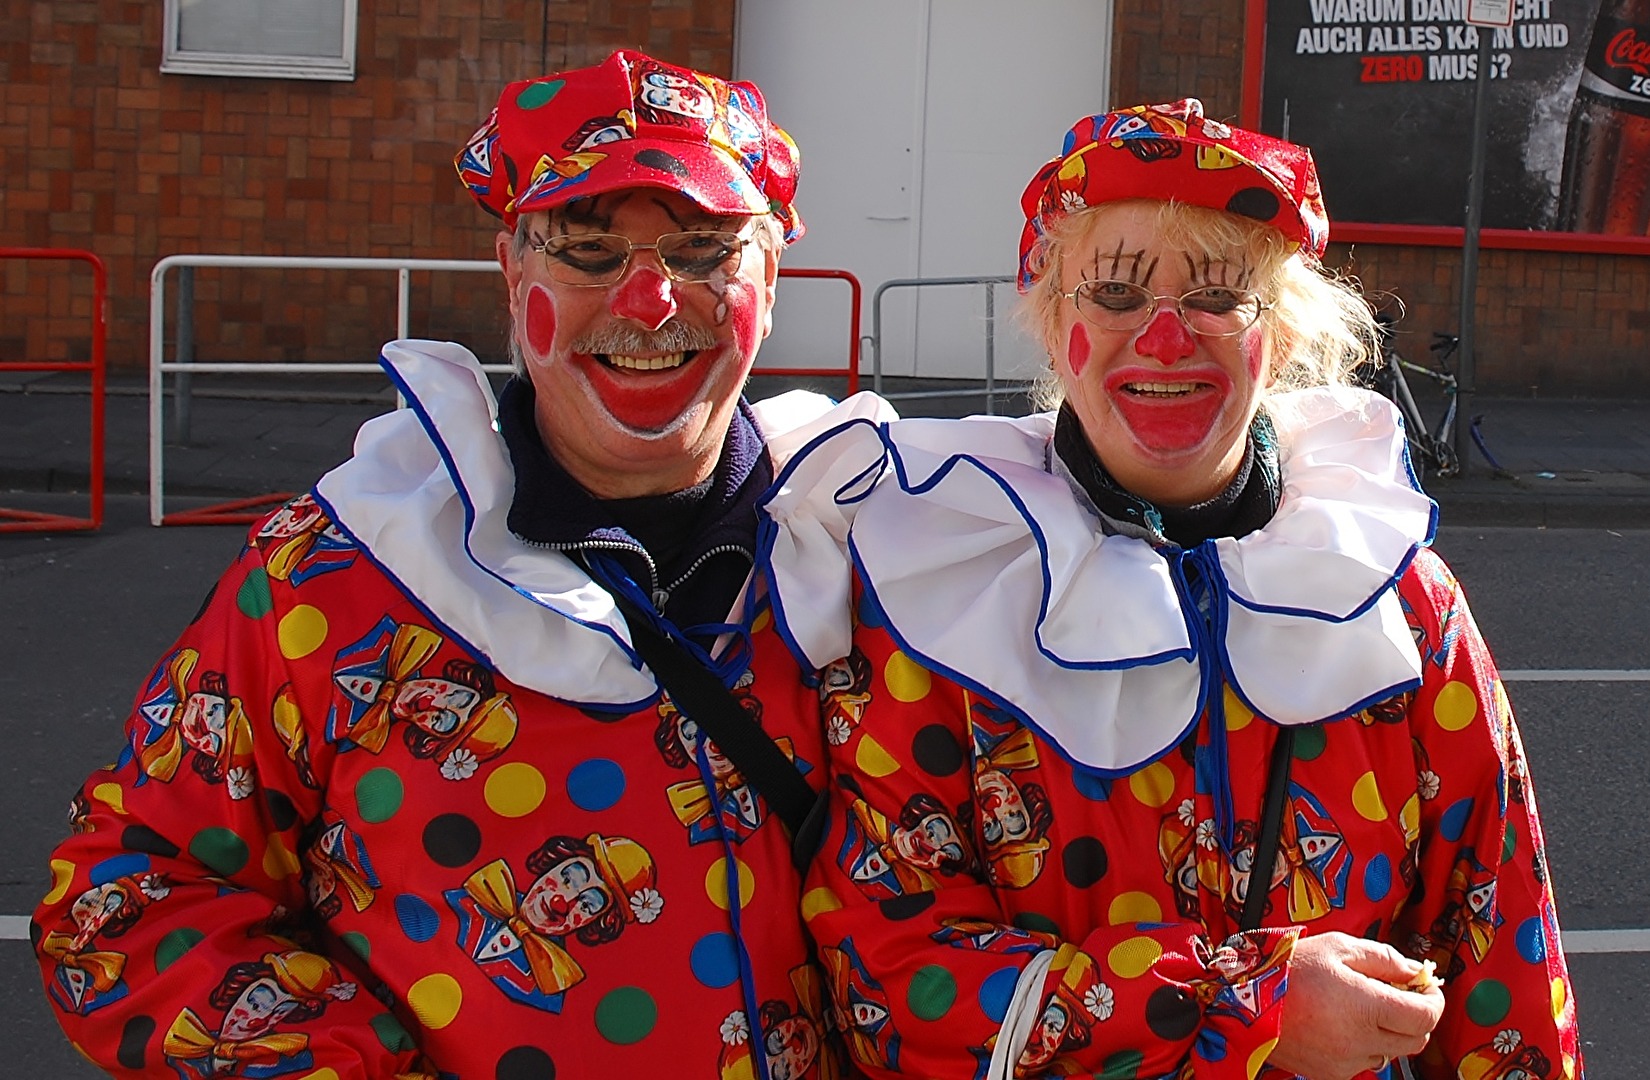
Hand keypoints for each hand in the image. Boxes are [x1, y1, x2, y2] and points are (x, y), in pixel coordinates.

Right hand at [1267, 932, 1444, 1079]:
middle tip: (1399, 995)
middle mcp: (1361, 1040)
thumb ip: (1384, 959)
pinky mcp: (1332, 1073)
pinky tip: (1342, 1024)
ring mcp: (1346, 1062)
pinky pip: (1364, 1062)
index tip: (1427, 987)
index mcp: (1366, 1006)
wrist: (1244, 1001)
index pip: (1425, 1016)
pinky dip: (1364, 1045)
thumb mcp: (1338, 946)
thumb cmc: (1289, 968)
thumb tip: (1417, 972)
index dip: (1434, 1000)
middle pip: (1415, 1040)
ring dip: (1388, 1032)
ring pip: (1390, 1053)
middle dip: (1415, 1017)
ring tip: (1362, 1008)